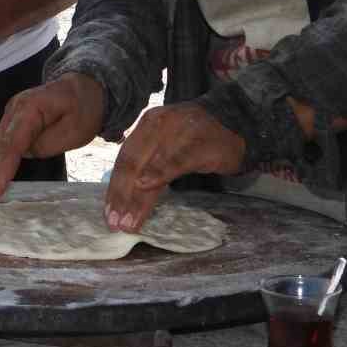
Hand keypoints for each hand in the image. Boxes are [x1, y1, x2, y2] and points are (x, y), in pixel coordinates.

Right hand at [0, 74, 106, 203]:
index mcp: (30, 107)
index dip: (1, 168)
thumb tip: (26, 154)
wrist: (84, 88)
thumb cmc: (83, 108)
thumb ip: (48, 143)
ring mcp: (10, 117)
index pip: (12, 143)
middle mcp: (14, 109)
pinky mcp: (11, 126)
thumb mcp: (76, 127)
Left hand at [103, 102, 245, 231]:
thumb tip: (122, 191)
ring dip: (137, 197)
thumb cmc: (199, 139)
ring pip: (149, 165)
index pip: (125, 157)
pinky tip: (147, 186)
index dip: (114, 186)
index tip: (108, 212)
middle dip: (121, 195)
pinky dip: (159, 173)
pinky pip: (176, 160)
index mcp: (148, 123)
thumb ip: (147, 159)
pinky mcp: (198, 144)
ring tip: (130, 221)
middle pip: (132, 162)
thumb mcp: (168, 143)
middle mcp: (158, 123)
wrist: (239, 124)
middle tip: (116, 222)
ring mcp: (178, 132)